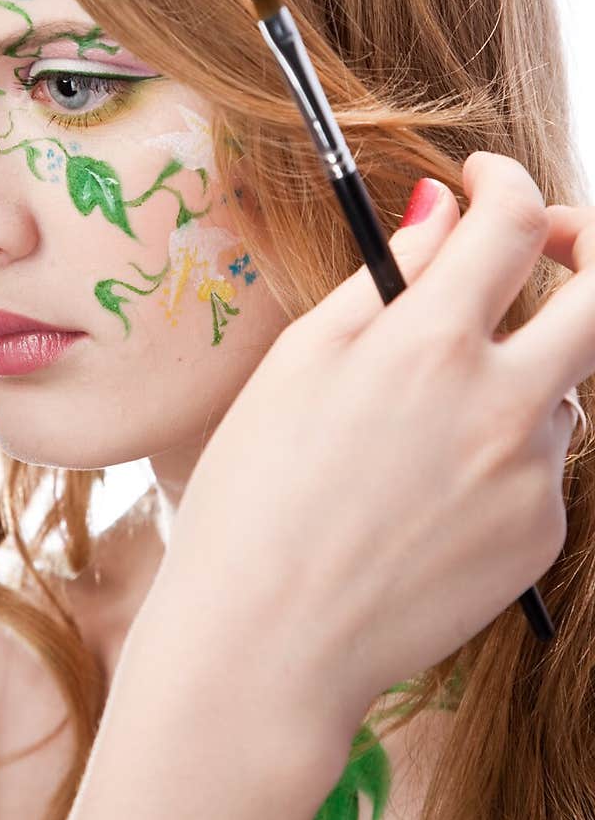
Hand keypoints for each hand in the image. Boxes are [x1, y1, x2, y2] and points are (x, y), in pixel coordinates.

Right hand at [153, 150, 591, 735]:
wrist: (269, 639)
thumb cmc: (257, 491)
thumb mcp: (301, 360)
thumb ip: (387, 275)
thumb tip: (442, 209)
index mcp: (431, 343)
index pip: (514, 220)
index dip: (504, 180)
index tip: (483, 180)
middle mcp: (503, 401)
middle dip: (584, 244)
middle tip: (546, 244)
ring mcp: (532, 474)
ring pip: (561, 385)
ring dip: (518, 369)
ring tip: (424, 422)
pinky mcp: (541, 536)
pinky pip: (541, 463)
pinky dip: (502, 451)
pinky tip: (429, 490)